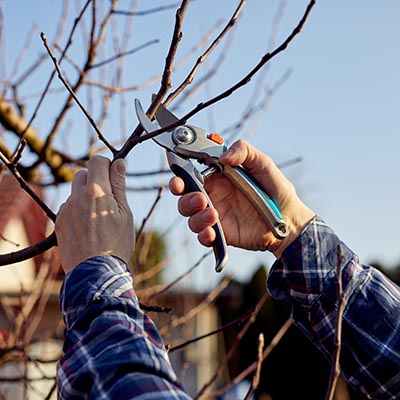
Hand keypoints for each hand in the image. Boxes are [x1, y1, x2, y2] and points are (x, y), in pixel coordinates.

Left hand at [55, 156, 133, 272]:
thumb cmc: (116, 243)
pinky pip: (69, 206)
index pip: (97, 161)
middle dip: (95, 179)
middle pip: (83, 173)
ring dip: (85, 195)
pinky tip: (88, 226)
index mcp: (96, 192)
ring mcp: (66, 210)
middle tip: (108, 197)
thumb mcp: (124, 213)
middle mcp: (77, 197)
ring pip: (75, 191)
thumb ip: (119, 185)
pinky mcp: (60, 222)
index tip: (114, 175)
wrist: (95, 273)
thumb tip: (119, 163)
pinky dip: (78, 209)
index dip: (107, 164)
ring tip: (99, 216)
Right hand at [169, 140, 314, 257]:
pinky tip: (211, 233)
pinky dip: (203, 235)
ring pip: (190, 216)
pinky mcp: (221, 233)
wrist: (289, 219)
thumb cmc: (276, 189)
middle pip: (184, 196)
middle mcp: (213, 195)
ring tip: (213, 214)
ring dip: (195, 216)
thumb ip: (243, 151)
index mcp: (217, 177)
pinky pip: (203, 236)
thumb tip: (223, 156)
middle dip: (183, 197)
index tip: (177, 177)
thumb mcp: (263, 163)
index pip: (190, 173)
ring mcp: (215, 215)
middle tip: (198, 198)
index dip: (179, 174)